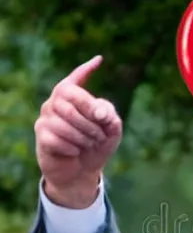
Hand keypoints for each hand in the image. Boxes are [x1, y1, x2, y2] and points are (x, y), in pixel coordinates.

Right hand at [34, 56, 121, 207]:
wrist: (82, 172)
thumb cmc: (96, 146)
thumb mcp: (111, 132)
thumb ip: (110, 117)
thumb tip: (100, 111)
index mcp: (73, 98)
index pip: (75, 79)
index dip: (85, 70)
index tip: (99, 60)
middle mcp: (56, 103)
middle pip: (72, 100)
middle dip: (91, 120)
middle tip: (100, 135)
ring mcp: (46, 118)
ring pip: (65, 121)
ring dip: (84, 136)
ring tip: (90, 144)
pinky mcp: (42, 136)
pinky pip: (58, 138)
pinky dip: (73, 148)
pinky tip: (75, 152)